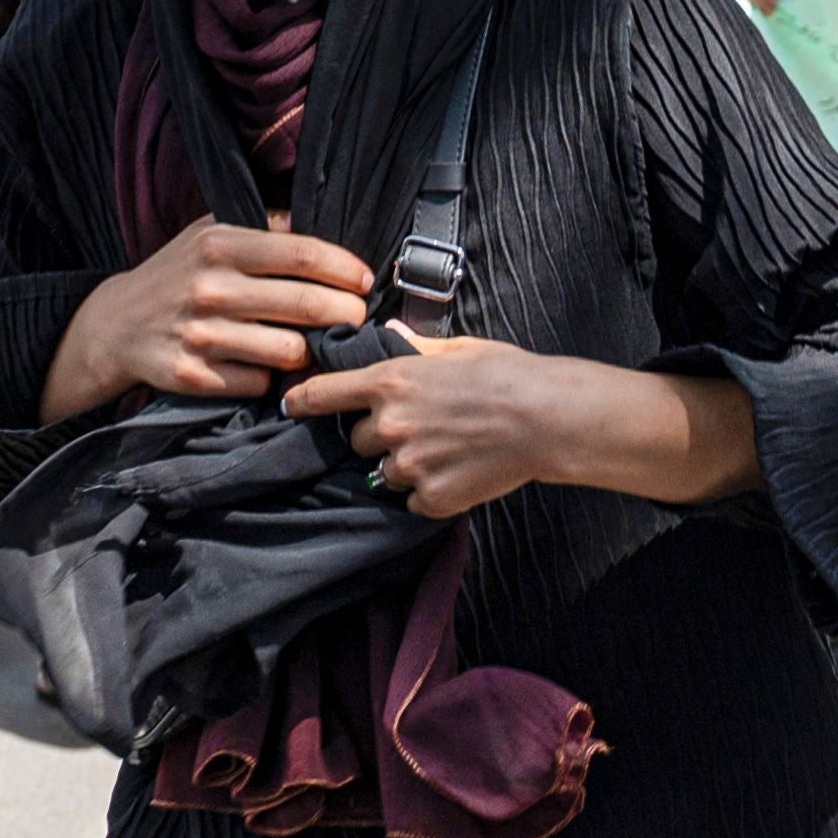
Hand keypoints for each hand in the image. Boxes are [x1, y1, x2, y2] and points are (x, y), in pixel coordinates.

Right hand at [42, 215, 375, 417]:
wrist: (115, 324)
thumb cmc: (180, 273)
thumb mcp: (211, 232)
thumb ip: (266, 227)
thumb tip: (326, 227)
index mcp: (220, 245)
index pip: (305, 255)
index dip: (347, 270)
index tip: (365, 281)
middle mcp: (210, 288)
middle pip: (309, 305)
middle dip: (347, 313)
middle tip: (355, 316)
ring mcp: (200, 335)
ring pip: (292, 351)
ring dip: (311, 350)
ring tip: (313, 342)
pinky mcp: (192, 376)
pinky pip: (260, 383)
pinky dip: (271, 377)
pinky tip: (266, 365)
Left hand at [281, 330, 569, 519]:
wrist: (548, 419)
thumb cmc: (509, 375)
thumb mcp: (460, 348)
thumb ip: (417, 349)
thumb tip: (393, 337)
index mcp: (390, 382)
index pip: (323, 394)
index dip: (301, 400)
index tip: (289, 406)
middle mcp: (389, 424)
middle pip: (357, 441)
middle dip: (379, 437)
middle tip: (421, 429)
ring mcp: (409, 464)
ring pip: (384, 474)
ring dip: (405, 467)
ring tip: (447, 452)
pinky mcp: (432, 496)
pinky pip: (413, 501)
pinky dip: (430, 492)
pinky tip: (460, 474)